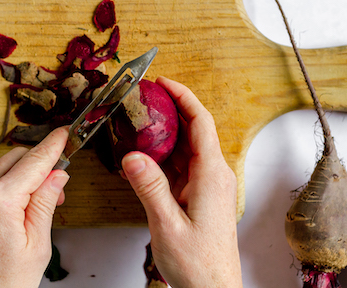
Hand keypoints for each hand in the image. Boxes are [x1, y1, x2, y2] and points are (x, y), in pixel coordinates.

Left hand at [0, 127, 69, 287]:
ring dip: (23, 175)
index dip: (54, 145)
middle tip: (58, 186)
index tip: (65, 133)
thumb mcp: (37, 245)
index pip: (34, 161)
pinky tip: (17, 207)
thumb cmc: (2, 286)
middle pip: (16, 157)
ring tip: (36, 205)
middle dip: (40, 164)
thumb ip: (45, 202)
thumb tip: (57, 175)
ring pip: (1, 167)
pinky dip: (5, 184)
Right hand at [121, 76, 242, 287]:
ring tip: (142, 118)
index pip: (201, 122)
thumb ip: (150, 188)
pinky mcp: (201, 195)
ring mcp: (208, 185)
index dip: (183, 97)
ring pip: (188, 147)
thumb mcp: (167, 225)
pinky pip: (183, 165)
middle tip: (146, 96)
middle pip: (195, 130)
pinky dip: (166, 154)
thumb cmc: (199, 264)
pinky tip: (147, 153)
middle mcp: (214, 175)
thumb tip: (132, 156)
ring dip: (167, 131)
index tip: (164, 82)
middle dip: (172, 108)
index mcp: (211, 175)